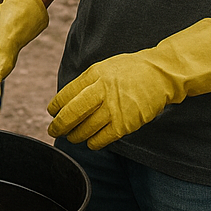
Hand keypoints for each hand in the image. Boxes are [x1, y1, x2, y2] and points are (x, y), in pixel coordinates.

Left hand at [48, 18, 210, 149]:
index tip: (51, 112)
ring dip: (75, 135)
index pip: (68, 93)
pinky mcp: (127, 123)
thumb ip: (86, 82)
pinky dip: (94, 142)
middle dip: (60, 124)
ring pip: (87, 127)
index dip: (56, 105)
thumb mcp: (103, 67)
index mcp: (94, 75)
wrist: (158, 75)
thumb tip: (68, 98)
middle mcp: (102, 91)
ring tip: (70, 137)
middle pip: (74, 112)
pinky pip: (104, 137)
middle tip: (53, 130)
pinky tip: (89, 143)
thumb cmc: (128, 70)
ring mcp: (115, 108)